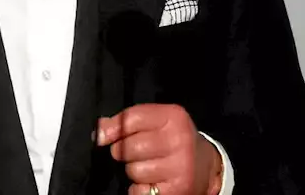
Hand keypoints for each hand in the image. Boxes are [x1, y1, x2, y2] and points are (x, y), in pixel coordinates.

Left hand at [96, 104, 221, 194]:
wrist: (206, 166)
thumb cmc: (174, 141)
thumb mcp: (157, 122)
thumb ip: (128, 121)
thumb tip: (99, 131)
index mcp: (173, 117)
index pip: (130, 119)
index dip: (112, 129)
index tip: (104, 137)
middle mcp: (179, 140)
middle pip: (128, 147)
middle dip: (124, 152)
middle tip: (136, 153)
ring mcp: (179, 166)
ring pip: (133, 171)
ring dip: (134, 172)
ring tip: (149, 167)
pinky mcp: (177, 190)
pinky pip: (140, 191)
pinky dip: (140, 189)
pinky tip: (153, 182)